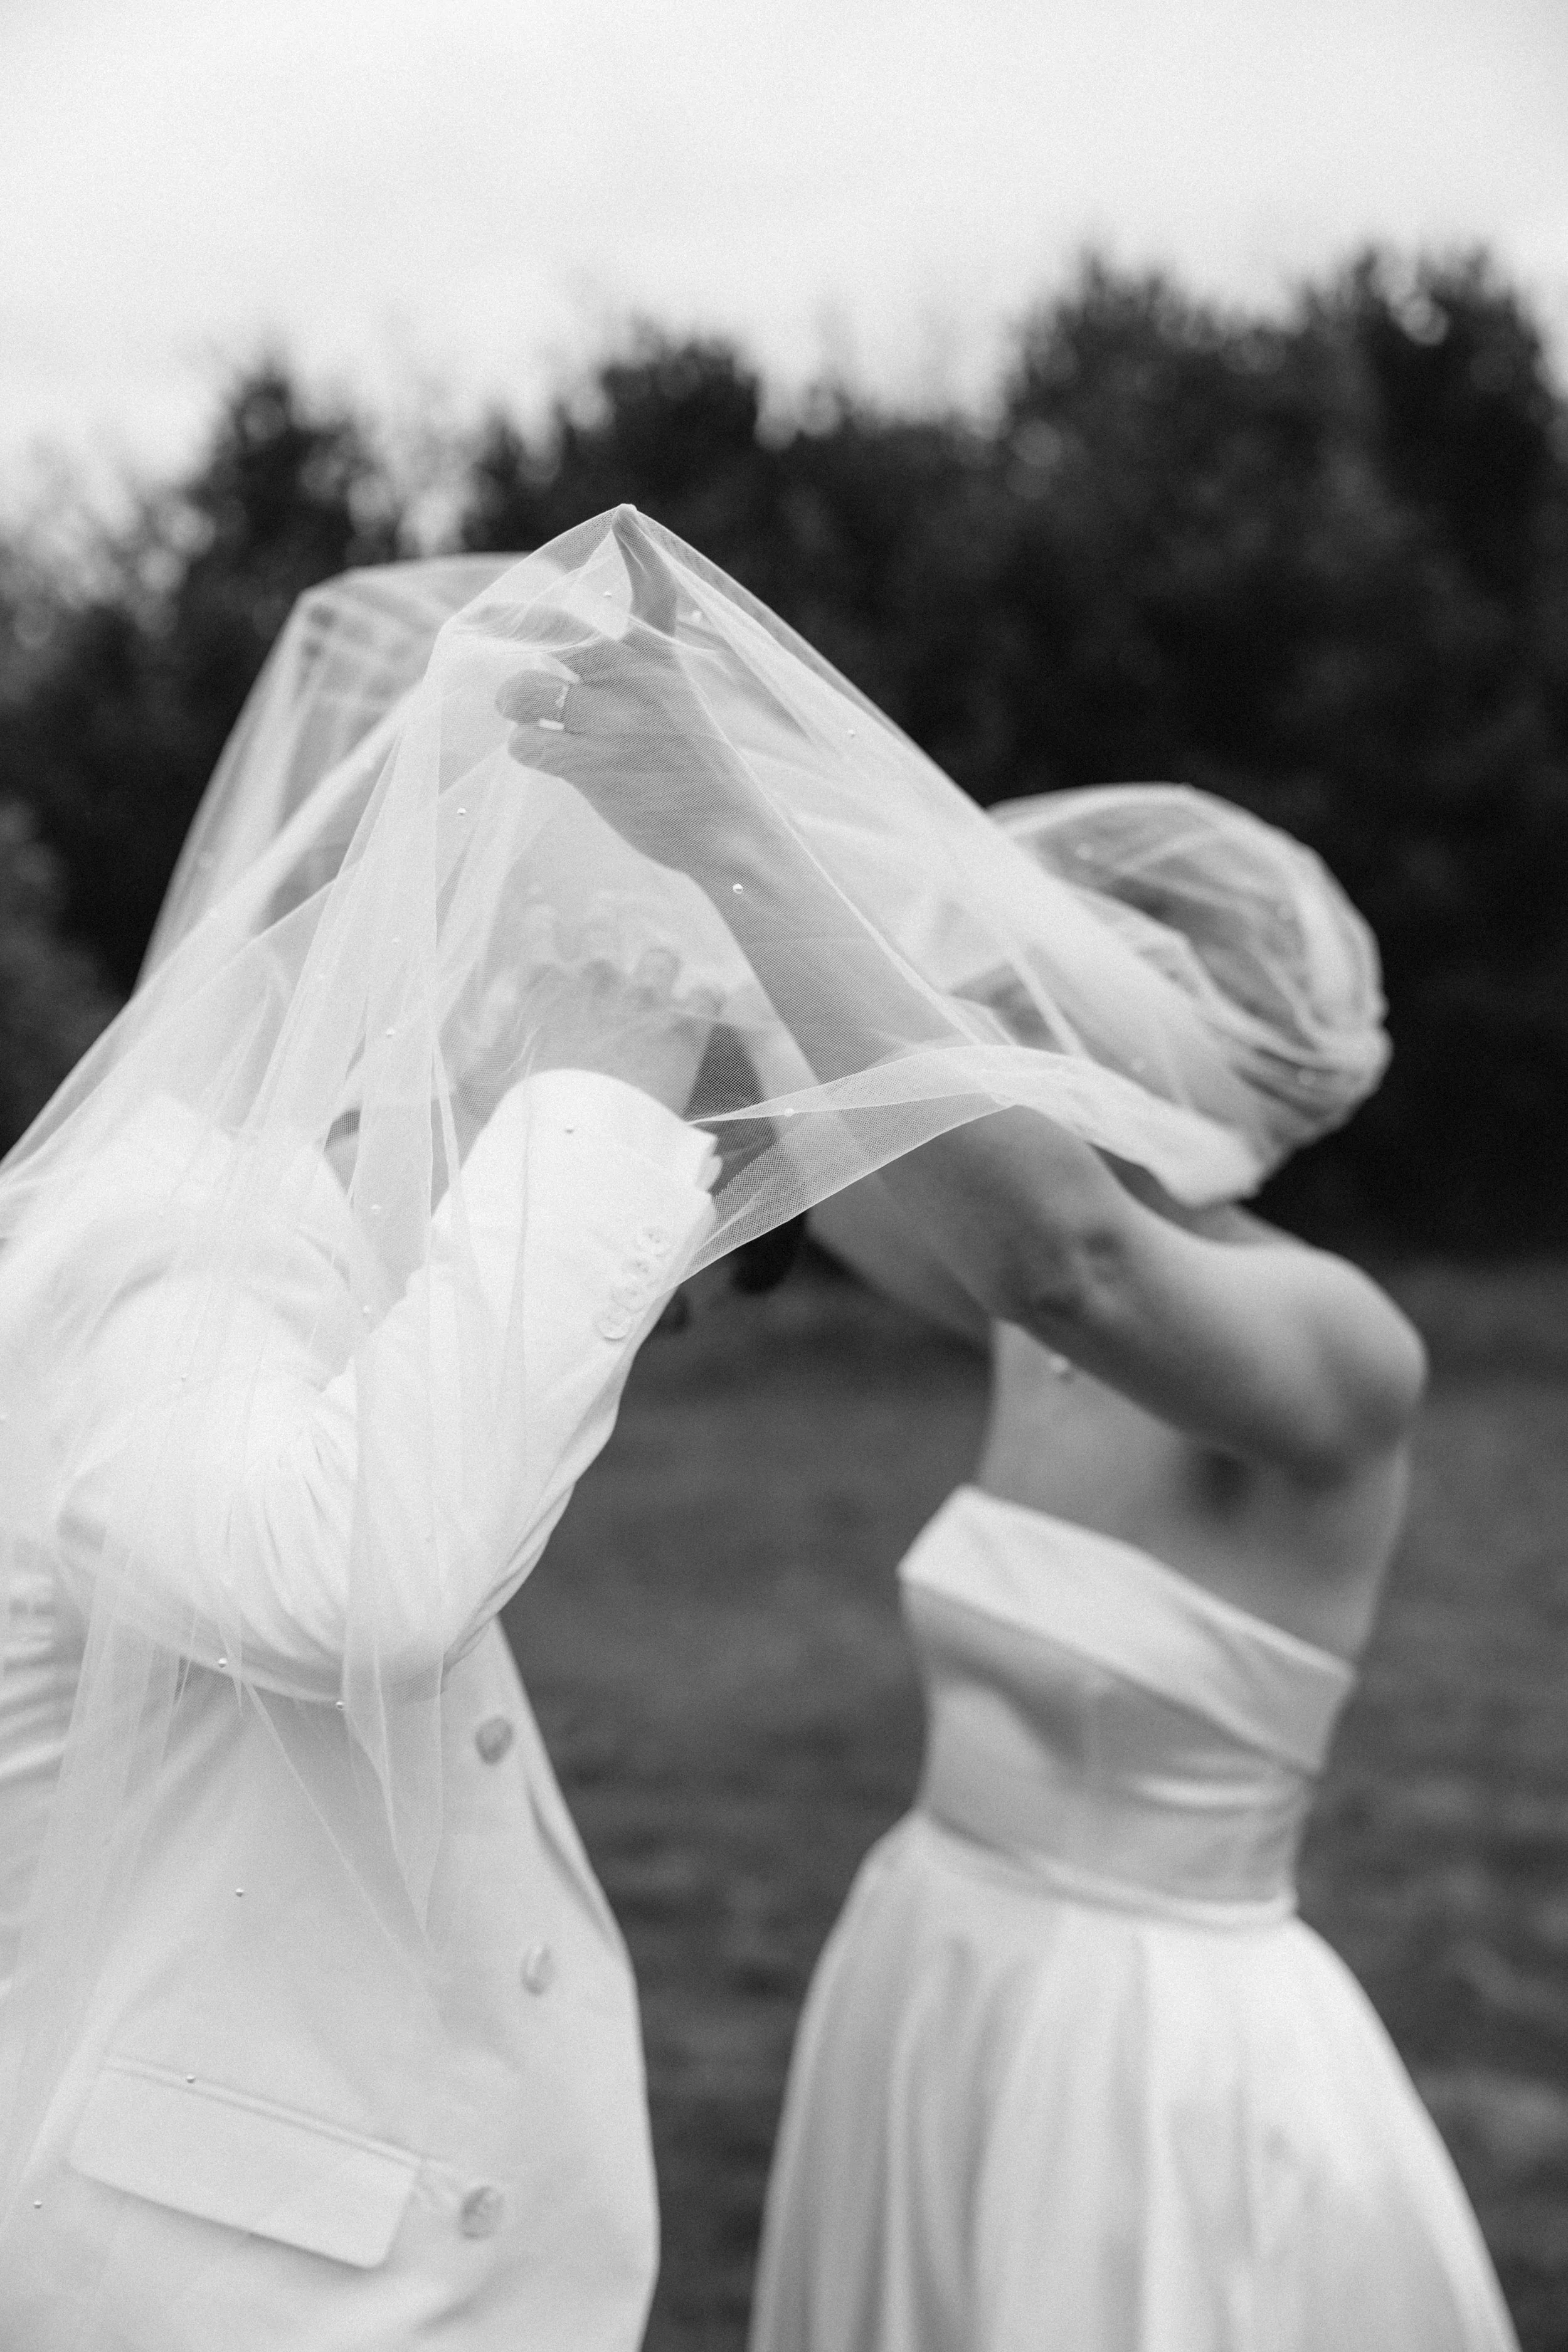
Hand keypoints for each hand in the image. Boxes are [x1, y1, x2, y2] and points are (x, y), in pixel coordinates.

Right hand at [451, 899, 720, 1134]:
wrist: (584, 1132)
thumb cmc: (524, 1105)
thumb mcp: (478, 1075)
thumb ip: (476, 1044)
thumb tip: (477, 1030)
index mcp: (542, 981)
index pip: (537, 930)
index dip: (540, 917)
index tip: (543, 907)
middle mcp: (595, 974)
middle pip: (603, 926)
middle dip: (603, 914)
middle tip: (605, 907)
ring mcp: (644, 995)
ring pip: (661, 954)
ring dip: (660, 956)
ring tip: (663, 958)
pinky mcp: (684, 1022)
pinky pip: (706, 993)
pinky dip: (707, 994)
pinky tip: (709, 996)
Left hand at [494, 511, 779, 884]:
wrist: (729, 832)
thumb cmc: (695, 771)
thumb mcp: (681, 700)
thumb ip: (640, 663)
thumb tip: (571, 648)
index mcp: (661, 656)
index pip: (653, 587)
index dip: (637, 549)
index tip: (624, 520)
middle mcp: (636, 677)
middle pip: (551, 631)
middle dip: (510, 635)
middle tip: (500, 651)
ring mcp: (614, 719)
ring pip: (524, 690)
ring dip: (513, 705)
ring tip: (523, 716)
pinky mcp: (594, 765)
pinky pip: (526, 744)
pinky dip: (525, 750)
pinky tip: (542, 758)